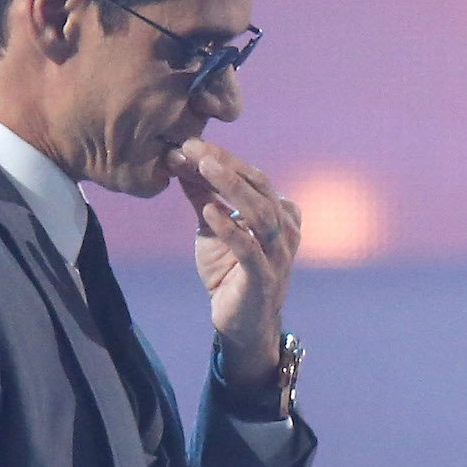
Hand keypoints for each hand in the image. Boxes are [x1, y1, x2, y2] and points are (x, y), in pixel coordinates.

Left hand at [164, 137, 301, 383]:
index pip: (254, 177)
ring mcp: (278, 255)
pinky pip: (250, 249)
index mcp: (280, 213)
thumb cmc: (230, 271)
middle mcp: (286, 230)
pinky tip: (209, 211)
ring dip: (232, 187)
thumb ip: (203, 195)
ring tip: (204, 168)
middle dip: (227, 165)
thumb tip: (180, 159)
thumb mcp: (213, 228)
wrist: (241, 323)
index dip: (224, 159)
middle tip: (196, 147)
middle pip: (260, 188)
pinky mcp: (264, 279)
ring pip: (261, 213)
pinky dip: (230, 228)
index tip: (192, 143)